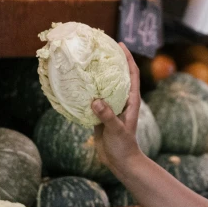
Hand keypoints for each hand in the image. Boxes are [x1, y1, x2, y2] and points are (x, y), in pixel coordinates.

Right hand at [92, 43, 144, 171]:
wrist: (120, 162)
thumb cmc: (124, 146)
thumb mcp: (117, 130)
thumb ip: (107, 116)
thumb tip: (95, 101)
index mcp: (131, 100)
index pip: (132, 74)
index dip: (128, 58)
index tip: (120, 44)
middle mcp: (122, 100)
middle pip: (117, 76)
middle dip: (111, 61)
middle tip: (98, 48)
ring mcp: (111, 107)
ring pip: (104, 87)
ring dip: (96, 76)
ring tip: (85, 62)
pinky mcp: (100, 115)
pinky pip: (93, 99)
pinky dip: (86, 92)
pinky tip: (75, 85)